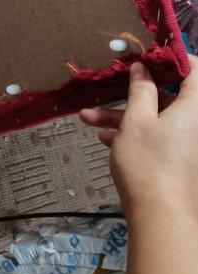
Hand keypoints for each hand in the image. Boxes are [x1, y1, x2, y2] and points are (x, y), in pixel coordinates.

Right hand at [79, 55, 197, 223]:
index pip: (194, 69)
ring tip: (87, 118)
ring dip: (124, 115)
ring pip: (157, 117)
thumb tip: (143, 67)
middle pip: (169, 94)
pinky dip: (134, 134)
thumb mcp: (136, 120)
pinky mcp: (178, 159)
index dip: (171, 59)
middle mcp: (196, 122)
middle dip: (134, 91)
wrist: (161, 217)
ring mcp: (188, 142)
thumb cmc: (148, 162)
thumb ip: (140, 88)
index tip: (145, 55)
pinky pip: (158, 136)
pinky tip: (105, 138)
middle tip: (111, 85)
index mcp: (195, 107)